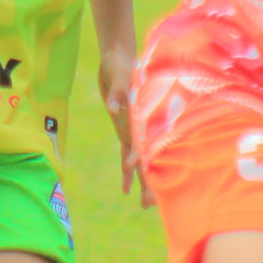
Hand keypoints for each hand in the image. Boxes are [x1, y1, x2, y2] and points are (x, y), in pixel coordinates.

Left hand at [97, 46, 145, 205]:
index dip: (139, 159)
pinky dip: (125, 168)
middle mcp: (138, 127)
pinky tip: (124, 187)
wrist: (119, 56)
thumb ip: (116, 93)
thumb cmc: (120, 64)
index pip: (142, 143)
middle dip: (146, 181)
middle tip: (149, 205)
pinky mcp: (124, 127)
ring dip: (139, 180)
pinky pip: (125, 152)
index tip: (135, 174)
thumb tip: (112, 108)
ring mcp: (132, 128)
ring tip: (143, 204)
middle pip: (144, 158)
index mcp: (140, 118)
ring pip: (137, 160)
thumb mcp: (118, 77)